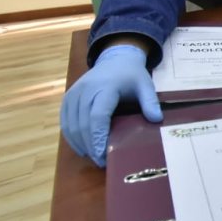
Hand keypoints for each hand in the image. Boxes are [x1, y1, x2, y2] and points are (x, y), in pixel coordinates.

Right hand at [60, 44, 162, 166]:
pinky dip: (71, 136)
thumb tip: (157, 120)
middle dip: (90, 146)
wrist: (115, 58)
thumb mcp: (145, 85)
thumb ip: (150, 102)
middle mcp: (85, 91)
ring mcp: (74, 94)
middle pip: (82, 124)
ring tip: (93, 157)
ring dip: (80, 144)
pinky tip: (82, 147)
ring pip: (70, 125)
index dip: (97, 138)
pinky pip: (65, 121)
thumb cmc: (131, 75)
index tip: (102, 156)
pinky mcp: (67, 98)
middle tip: (101, 162)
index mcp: (105, 87)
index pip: (97, 116)